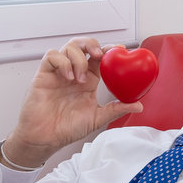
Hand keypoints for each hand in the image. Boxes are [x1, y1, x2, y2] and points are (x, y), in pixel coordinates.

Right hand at [2, 38, 143, 167]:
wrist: (45, 138)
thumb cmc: (67, 128)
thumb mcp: (97, 118)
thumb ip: (116, 109)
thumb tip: (138, 106)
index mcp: (89, 80)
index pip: (100, 57)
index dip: (109, 50)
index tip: (121, 50)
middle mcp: (74, 73)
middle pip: (83, 45)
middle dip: (92, 44)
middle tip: (100, 54)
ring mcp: (59, 73)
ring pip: (69, 47)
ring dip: (78, 59)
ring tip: (80, 78)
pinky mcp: (44, 74)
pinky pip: (52, 56)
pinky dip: (63, 62)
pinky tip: (68, 77)